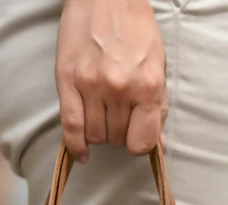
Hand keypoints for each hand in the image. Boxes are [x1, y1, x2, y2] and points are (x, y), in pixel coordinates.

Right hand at [56, 0, 168, 161]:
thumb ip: (158, 106)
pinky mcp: (68, 81)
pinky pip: (71, 127)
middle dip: (119, 132)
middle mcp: (120, 88)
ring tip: (102, 114)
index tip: (135, 135)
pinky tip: (82, 153)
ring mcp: (92, 85)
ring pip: (95, 136)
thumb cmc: (135, 28)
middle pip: (117, 139)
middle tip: (118, 113)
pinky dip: (76, 146)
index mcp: (147, 85)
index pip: (142, 142)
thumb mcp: (157, 64)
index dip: (139, 143)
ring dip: (99, 132)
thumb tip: (158, 145)